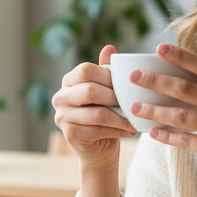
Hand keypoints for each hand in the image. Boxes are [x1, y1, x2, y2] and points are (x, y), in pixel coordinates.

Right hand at [52, 45, 137, 170]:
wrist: (99, 149)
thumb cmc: (106, 114)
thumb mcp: (107, 91)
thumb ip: (107, 71)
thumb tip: (110, 47)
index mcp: (69, 81)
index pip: (86, 70)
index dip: (108, 76)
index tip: (127, 84)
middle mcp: (60, 97)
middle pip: (90, 90)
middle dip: (116, 97)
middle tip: (134, 103)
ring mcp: (62, 117)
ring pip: (97, 113)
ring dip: (121, 117)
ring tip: (136, 119)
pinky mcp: (70, 135)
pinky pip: (99, 130)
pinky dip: (118, 130)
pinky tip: (131, 131)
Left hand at [129, 44, 196, 196]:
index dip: (181, 56)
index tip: (159, 49)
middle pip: (186, 89)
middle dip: (157, 81)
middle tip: (134, 77)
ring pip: (182, 116)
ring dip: (156, 111)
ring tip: (134, 108)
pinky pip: (188, 141)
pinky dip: (169, 137)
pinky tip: (152, 133)